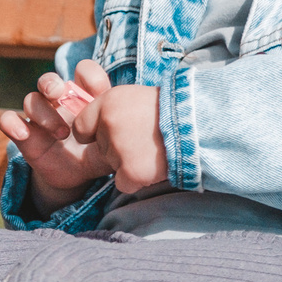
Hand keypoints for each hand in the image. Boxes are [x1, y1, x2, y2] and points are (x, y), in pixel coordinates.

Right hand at [0, 58, 170, 206]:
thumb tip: (137, 136)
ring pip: (30, 100)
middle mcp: (59, 102)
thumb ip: (121, 137)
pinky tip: (23, 133)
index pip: (83, 72)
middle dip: (52, 82)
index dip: (88, 75)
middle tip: (61, 92)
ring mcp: (40, 118)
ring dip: (43, 112)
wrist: (79, 177)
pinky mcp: (25, 135)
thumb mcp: (113, 145)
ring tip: (60, 132)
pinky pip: (8, 122)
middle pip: (48, 80)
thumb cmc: (100, 153)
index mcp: (83, 97)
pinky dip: (12, 124)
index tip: (97, 89)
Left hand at [83, 65, 171, 193]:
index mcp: (107, 103)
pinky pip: (124, 184)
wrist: (201, 124)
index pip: (80, 128)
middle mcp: (108, 124)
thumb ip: (110, 111)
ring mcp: (119, 148)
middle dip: (118, 149)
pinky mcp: (132, 171)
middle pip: (100, 150)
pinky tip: (154, 166)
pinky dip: (138, 180)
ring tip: (155, 149)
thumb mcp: (135, 97)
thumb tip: (91, 128)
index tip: (111, 135)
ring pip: (113, 166)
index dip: (94, 135)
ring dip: (131, 163)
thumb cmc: (171, 110)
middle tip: (145, 140)